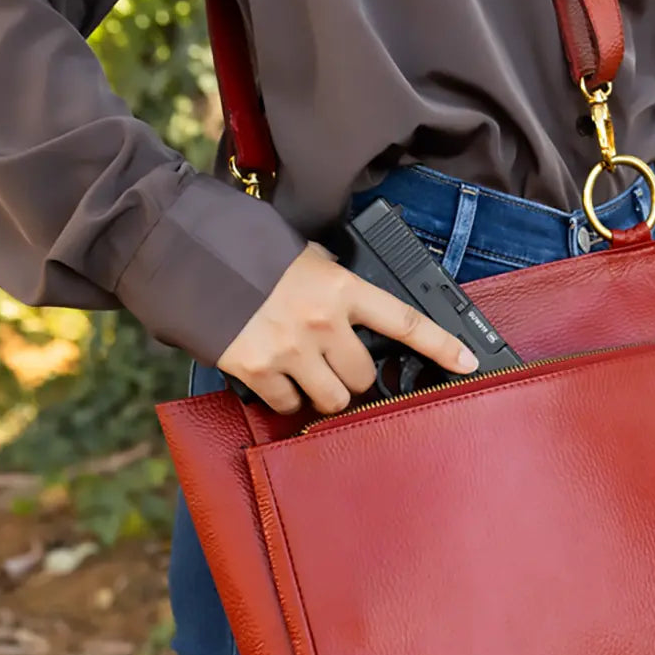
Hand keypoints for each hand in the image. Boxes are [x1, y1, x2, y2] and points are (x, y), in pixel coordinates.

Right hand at [217, 242, 478, 413]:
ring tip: (307, 374)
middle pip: (364, 374)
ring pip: (334, 398)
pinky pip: (289, 404)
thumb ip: (333, 283)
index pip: (403, 320)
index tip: (467, 362)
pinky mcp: (258, 370)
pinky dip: (287, 399)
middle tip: (336, 364)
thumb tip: (347, 309)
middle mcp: (321, 322)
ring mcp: (290, 349)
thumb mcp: (303, 255)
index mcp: (340, 287)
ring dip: (325, 392)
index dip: (440, 344)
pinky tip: (276, 378)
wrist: (186, 254)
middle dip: (355, 375)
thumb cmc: (245, 249)